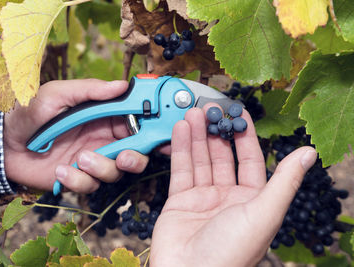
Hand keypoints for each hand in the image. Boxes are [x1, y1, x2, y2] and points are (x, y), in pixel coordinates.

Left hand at [3, 79, 148, 192]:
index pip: (136, 123)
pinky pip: (90, 185)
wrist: (1, 144)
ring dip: (100, 168)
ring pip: (115, 172)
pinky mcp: (78, 178)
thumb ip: (89, 90)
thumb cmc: (29, 112)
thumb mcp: (57, 94)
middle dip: (134, 158)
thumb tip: (122, 85)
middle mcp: (102, 139)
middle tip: (122, 157)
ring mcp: (92, 160)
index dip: (151, 129)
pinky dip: (77, 180)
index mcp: (104, 117)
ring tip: (79, 160)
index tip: (159, 135)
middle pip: (135, 153)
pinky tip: (60, 170)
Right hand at [150, 104, 316, 266]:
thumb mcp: (264, 213)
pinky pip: (181, 169)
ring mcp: (202, 198)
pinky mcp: (179, 201)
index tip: (239, 112)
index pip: (250, 159)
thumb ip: (285, 181)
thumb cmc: (231, 252)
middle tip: (210, 108)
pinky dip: (181, 149)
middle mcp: (227, 197)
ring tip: (193, 113)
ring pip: (200, 159)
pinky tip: (181, 130)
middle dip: (216, 131)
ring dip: (197, 136)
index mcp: (251, 200)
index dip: (245, 135)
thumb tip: (310, 153)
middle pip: (222, 156)